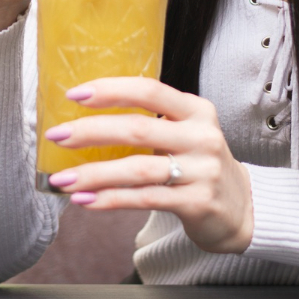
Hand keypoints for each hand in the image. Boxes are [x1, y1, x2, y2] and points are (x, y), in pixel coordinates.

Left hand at [41, 77, 253, 253]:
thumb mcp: (186, 133)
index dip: (110, 90)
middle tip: (57, 136)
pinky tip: (85, 200)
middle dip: (91, 131)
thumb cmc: (200, 165)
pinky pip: (144, 198)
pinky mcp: (197, 202)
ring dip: (93, 173)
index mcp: (196, 110)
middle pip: (138, 128)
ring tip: (62, 179)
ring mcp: (202, 170)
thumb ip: (151, 121)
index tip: (74, 95)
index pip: (149, 90)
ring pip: (137, 169)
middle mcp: (201, 136)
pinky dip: (109, 199)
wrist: (242, 209)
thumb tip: (86, 118)